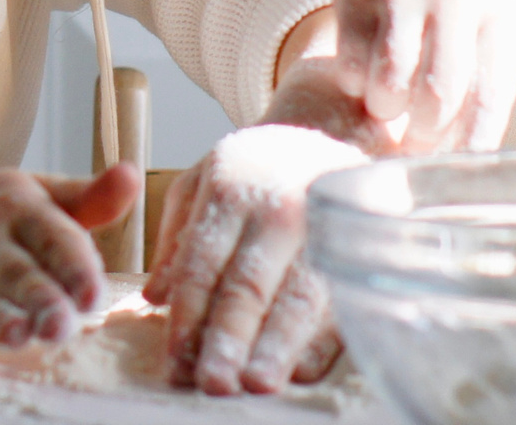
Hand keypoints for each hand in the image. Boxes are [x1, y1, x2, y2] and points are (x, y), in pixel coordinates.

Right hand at [0, 163, 139, 364]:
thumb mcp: (33, 197)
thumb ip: (87, 199)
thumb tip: (134, 177)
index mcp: (17, 206)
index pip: (52, 234)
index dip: (74, 265)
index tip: (95, 295)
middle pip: (13, 271)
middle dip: (37, 298)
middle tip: (60, 325)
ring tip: (17, 336)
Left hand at [143, 119, 366, 393]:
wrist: (329, 131)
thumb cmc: (254, 168)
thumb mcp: (203, 180)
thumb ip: (176, 235)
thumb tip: (155, 296)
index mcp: (230, 189)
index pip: (203, 262)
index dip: (188, 316)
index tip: (174, 362)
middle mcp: (278, 209)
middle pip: (250, 284)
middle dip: (230, 338)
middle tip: (213, 383)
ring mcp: (324, 229)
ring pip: (299, 297)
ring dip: (277, 346)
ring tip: (257, 384)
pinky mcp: (359, 248)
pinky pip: (341, 300)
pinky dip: (322, 341)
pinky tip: (301, 372)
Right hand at [311, 0, 515, 152]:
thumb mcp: (486, 4)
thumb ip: (486, 66)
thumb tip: (471, 149)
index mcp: (495, 10)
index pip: (491, 95)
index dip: (471, 142)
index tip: (454, 164)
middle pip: (439, 95)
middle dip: (424, 134)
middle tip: (414, 138)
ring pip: (390, 83)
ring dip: (386, 110)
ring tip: (386, 106)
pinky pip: (351, 60)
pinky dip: (355, 81)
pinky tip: (362, 74)